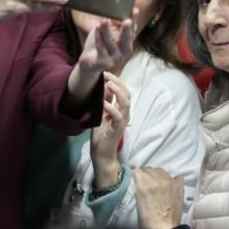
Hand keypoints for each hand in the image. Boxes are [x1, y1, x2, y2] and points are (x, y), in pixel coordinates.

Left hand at [76, 8, 135, 78]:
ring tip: (104, 20)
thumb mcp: (107, 31)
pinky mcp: (104, 63)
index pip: (132, 30)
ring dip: (107, 31)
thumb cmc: (100, 44)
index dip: (134, 20)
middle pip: (127, 40)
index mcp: (127, 42)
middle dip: (127, 30)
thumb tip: (116, 11)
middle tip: (127, 20)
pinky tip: (96, 28)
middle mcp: (124, 51)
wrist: (89, 61)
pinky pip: (101, 49)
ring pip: (111, 43)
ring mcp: (115, 58)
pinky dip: (98, 38)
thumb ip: (113, 23)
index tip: (135, 10)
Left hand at [90, 73, 130, 187]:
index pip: (124, 91)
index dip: (116, 81)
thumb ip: (105, 102)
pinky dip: (111, 107)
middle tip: (106, 75)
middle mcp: (125, 114)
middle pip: (127, 94)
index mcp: (121, 110)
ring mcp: (122, 121)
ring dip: (117, 92)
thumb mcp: (102, 114)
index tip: (105, 73)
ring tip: (108, 84)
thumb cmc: (102, 135)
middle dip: (117, 82)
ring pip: (125, 103)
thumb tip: (104, 87)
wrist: (102, 154)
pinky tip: (103, 102)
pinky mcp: (116, 129)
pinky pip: (117, 116)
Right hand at [134, 167, 183, 228]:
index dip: (136, 176)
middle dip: (146, 175)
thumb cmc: (147, 220)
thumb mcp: (137, 201)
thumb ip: (138, 187)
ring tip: (157, 186)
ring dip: (157, 176)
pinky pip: (174, 176)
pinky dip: (170, 179)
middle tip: (146, 185)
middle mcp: (157, 179)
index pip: (137, 170)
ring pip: (160, 170)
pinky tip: (168, 187)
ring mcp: (169, 181)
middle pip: (148, 169)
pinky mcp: (178, 186)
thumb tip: (139, 178)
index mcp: (144, 183)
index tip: (136, 182)